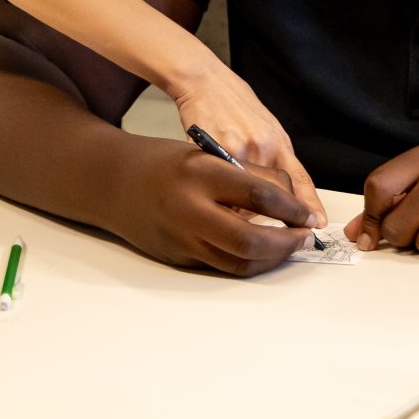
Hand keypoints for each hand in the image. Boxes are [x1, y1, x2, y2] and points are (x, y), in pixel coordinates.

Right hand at [110, 138, 317, 275]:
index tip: (309, 216)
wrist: (109, 181)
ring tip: (288, 247)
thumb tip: (291, 200)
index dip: (292, 210)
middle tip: (304, 238)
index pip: (259, 195)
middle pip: (249, 240)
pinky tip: (261, 252)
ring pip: (238, 262)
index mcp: (199, 173)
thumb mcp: (204, 153)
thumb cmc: (162, 162)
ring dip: (271, 259)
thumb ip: (246, 174)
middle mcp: (188, 209)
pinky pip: (220, 265)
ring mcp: (180, 238)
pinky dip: (246, 260)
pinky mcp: (177, 258)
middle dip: (286, 244)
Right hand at [168, 62, 324, 225]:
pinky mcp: (211, 154)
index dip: (309, 205)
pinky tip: (215, 190)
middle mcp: (262, 148)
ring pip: (243, 198)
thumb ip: (277, 158)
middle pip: (271, 197)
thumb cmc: (236, 105)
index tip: (318, 223)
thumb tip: (289, 196)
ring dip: (240, 207)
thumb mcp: (268, 128)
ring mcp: (237, 152)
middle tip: (266, 222)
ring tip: (232, 200)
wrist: (207, 82)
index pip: (299, 180)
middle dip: (269, 214)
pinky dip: (219, 195)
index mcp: (278, 142)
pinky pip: (219, 188)